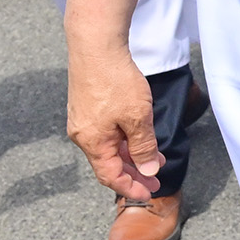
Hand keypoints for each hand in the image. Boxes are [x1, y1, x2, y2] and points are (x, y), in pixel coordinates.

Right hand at [67, 41, 164, 201]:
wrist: (96, 46)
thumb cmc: (115, 80)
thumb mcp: (138, 118)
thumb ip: (143, 147)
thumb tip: (147, 170)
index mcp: (92, 141)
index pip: (110, 176)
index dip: (130, 187)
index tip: (148, 194)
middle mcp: (83, 134)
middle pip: (109, 163)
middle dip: (134, 173)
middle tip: (155, 179)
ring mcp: (83, 120)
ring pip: (109, 147)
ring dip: (132, 154)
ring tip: (155, 158)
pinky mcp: (86, 108)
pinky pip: (106, 133)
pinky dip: (124, 139)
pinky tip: (140, 136)